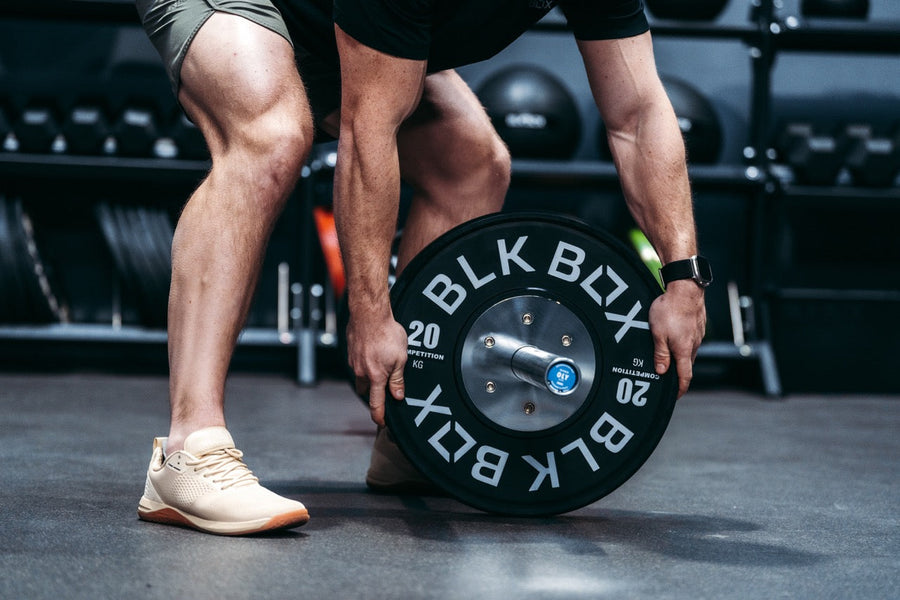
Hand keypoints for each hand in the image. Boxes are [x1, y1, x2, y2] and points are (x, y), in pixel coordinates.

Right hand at [346, 308, 408, 425]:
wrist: (368, 314)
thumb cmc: (386, 333)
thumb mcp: (400, 358)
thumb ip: (398, 379)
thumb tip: (398, 396)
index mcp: (375, 377)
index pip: (376, 403)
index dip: (379, 415)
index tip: (381, 423)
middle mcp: (361, 372)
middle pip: (365, 391)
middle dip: (372, 394)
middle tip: (382, 391)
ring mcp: (353, 362)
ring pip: (360, 376)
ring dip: (368, 376)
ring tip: (380, 365)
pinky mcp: (350, 352)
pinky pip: (357, 363)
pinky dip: (364, 363)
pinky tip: (372, 352)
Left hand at [648, 280, 706, 397]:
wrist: (686, 288)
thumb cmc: (670, 309)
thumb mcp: (658, 334)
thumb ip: (660, 354)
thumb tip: (662, 371)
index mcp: (684, 350)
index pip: (685, 376)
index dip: (680, 389)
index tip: (676, 396)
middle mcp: (694, 344)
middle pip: (687, 365)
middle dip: (678, 373)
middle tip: (668, 378)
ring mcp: (697, 334)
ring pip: (689, 352)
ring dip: (680, 357)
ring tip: (668, 357)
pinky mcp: (698, 325)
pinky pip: (690, 340)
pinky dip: (683, 345)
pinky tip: (674, 338)